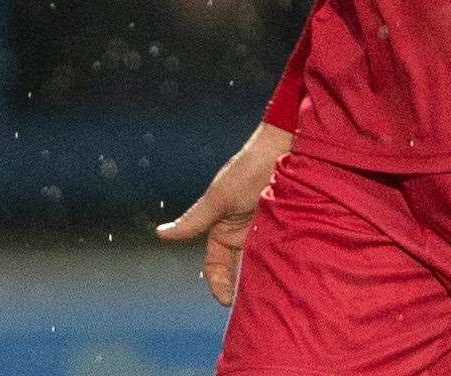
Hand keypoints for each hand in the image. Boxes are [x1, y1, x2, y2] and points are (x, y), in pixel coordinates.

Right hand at [156, 121, 293, 304]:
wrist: (286, 146)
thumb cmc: (249, 168)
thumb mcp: (220, 197)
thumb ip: (195, 219)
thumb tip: (161, 233)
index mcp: (223, 230)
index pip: (217, 266)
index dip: (220, 284)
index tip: (227, 301)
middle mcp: (244, 233)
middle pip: (240, 268)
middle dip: (244, 286)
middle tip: (252, 303)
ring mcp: (267, 229)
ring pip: (262, 261)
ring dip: (264, 275)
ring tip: (270, 292)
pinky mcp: (289, 224)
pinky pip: (283, 249)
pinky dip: (282, 262)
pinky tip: (286, 274)